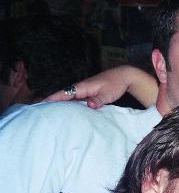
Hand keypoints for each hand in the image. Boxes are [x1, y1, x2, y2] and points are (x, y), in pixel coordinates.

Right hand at [42, 65, 156, 108]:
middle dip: (52, 103)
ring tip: (50, 115)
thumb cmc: (115, 84)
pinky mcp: (88, 93)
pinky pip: (76, 100)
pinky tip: (68, 113)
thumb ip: (97, 100)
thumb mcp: (107, 94)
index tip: (40, 105)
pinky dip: (70, 105)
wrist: (123, 76)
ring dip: (61, 105)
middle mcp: (80, 88)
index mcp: (82, 87)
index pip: (63, 94)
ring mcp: (83, 90)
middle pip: (62, 97)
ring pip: (69, 99)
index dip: (51, 99)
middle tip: (41, 114)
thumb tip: (88, 106)